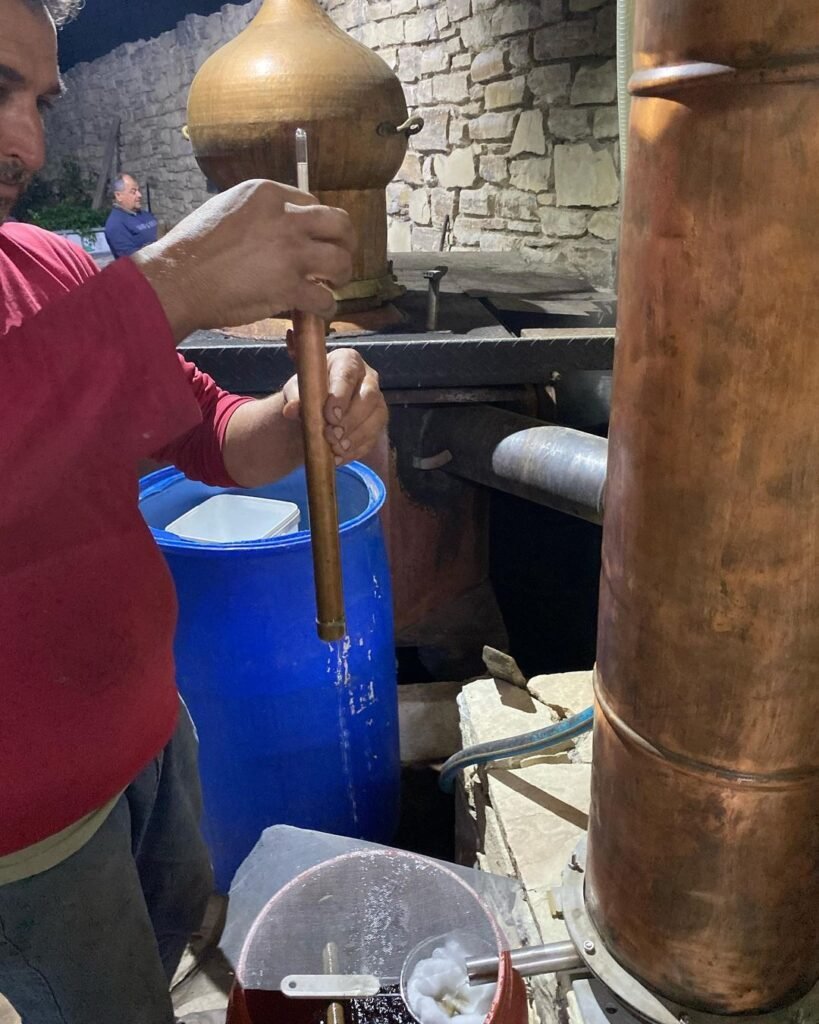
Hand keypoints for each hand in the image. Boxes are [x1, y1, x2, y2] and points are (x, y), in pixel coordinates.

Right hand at [132, 179, 354, 339]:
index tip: (314, 239)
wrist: (178, 278)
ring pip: (340, 260)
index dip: (317, 224)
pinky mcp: (289, 286)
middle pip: (339, 224)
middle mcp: (285, 218)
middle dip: (345, 242)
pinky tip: (321, 310)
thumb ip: (258, 215)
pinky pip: (325, 298)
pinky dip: (328, 307)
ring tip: (333, 285)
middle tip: (338, 259)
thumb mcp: (227, 209)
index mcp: (268, 194)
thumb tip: (277, 227)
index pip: (312, 203)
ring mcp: (290, 252)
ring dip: (342, 275)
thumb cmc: (192, 248)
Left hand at [281, 347, 387, 464]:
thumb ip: (294, 397)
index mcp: (348, 361)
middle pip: (369, 397)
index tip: (329, 416)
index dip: (341, 396)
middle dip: (350, 419)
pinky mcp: (378, 423)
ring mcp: (377, 402)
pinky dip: (355, 450)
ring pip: (376, 419)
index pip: (348, 375)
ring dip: (355, 437)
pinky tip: (339, 457)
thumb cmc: (309, 392)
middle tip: (332, 435)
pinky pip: (373, 438)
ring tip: (336, 449)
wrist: (316, 410)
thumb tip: (291, 409)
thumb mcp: (297, 390)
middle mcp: (368, 378)